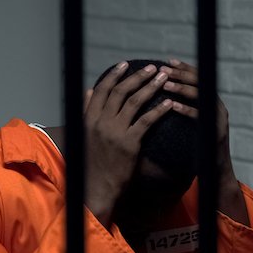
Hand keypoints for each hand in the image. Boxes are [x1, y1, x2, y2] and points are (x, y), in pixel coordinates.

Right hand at [84, 62, 173, 227]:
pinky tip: (169, 103)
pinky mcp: (129, 144)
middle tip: (151, 67)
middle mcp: (100, 122)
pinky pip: (146, 121)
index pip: (101, 90)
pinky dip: (158, 110)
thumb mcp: (84, 134)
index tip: (124, 65)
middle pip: (120, 92)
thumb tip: (88, 91)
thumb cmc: (92, 162)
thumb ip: (86, 111)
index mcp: (89, 119)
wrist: (96, 187)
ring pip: (134, 102)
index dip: (113, 75)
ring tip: (163, 78)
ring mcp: (115, 132)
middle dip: (137, 77)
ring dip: (150, 87)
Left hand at [159, 59, 249, 225]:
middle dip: (181, 74)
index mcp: (210, 103)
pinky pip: (201, 117)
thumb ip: (182, 110)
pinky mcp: (217, 132)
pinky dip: (186, 110)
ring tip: (165, 84)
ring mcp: (219, 118)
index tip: (166, 62)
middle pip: (201, 83)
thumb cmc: (197, 149)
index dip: (183, 69)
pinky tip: (172, 106)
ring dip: (182, 89)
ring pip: (202, 96)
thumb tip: (162, 97)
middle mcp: (217, 106)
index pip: (197, 79)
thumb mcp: (190, 126)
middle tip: (162, 69)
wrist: (214, 172)